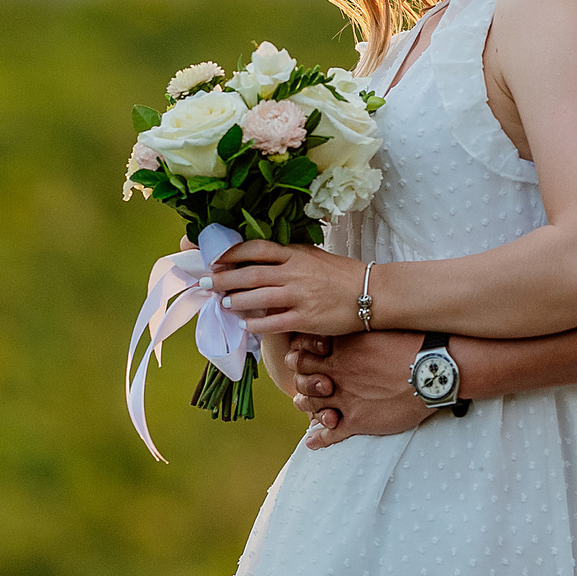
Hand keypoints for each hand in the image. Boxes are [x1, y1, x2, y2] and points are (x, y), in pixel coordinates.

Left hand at [210, 240, 361, 335]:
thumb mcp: (314, 256)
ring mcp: (300, 296)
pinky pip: (275, 322)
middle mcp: (295, 272)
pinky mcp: (306, 318)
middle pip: (251, 274)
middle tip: (206, 282)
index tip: (215, 258)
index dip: (233, 253)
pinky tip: (246, 326)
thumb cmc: (342, 275)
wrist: (371, 293)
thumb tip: (262, 259)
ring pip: (259, 298)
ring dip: (236, 301)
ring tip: (223, 304)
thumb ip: (289, 257)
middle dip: (224, 278)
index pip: (257, 249)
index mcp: (296, 254)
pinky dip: (257, 324)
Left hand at [288, 331, 430, 447]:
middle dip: (300, 378)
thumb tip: (360, 317)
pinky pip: (330, 433)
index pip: (305, 349)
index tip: (302, 354)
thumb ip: (361, 327)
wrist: (433, 370)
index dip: (300, 353)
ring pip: (312, 404)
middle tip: (302, 379)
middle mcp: (337, 372)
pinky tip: (313, 441)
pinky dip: (318, 438)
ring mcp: (344, 397)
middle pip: (302, 377)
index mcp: (342, 347)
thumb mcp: (381, 326)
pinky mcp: (356, 420)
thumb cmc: (414, 344)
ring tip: (304, 405)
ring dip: (306, 405)